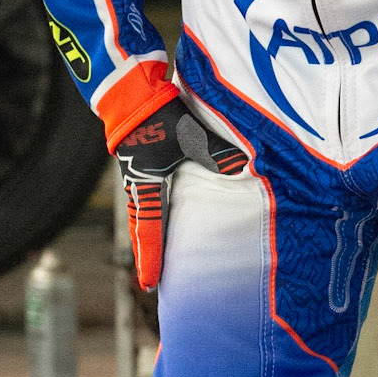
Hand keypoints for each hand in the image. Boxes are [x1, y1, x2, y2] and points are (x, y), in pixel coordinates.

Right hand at [114, 97, 247, 289]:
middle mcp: (138, 185)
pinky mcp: (141, 165)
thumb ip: (217, 153)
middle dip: (147, 256)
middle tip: (150, 282)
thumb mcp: (190, 136)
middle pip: (142, 230)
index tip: (149, 284)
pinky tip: (162, 219)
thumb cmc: (159, 116)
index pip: (149, 230)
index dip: (151, 258)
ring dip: (149, 237)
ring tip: (157, 258)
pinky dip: (152, 217)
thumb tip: (244, 168)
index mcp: (148, 184)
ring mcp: (137, 176)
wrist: (133, 93)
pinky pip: (146, 199)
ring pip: (143, 215)